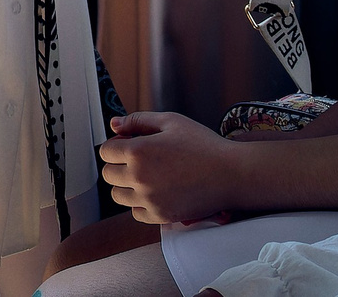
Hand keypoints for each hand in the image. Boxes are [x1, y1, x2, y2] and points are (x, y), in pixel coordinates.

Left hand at [98, 111, 241, 225]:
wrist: (231, 174)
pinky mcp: (160, 216)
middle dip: (118, 164)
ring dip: (126, 185)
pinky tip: (155, 192)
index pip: (106, 151)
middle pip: (108, 174)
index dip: (116, 145)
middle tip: (138, 160)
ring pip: (117, 196)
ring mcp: (149, 199)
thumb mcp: (171, 121)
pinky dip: (140, 203)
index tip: (129, 144)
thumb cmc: (203, 144)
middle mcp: (139, 177)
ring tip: (146, 176)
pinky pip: (135, 212)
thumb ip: (138, 120)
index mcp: (138, 151)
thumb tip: (114, 125)